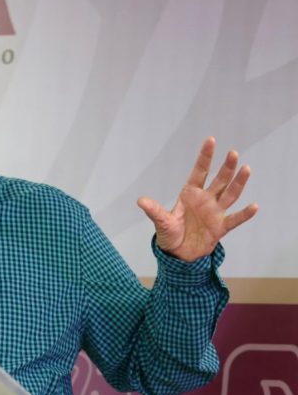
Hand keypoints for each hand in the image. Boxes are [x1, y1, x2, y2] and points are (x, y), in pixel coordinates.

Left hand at [137, 137, 258, 261]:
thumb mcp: (162, 222)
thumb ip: (154, 211)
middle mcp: (205, 200)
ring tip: (246, 169)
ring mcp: (215, 213)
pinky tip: (254, 206)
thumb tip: (140, 201)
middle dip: (226, 167)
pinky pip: (235, 219)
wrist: (179, 254)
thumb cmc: (170, 234)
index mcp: (190, 194)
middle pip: (219, 180)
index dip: (205, 157)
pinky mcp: (221, 227)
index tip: (211, 140)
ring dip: (238, 183)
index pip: (199, 172)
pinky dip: (244, 214)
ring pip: (230, 194)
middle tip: (233, 153)